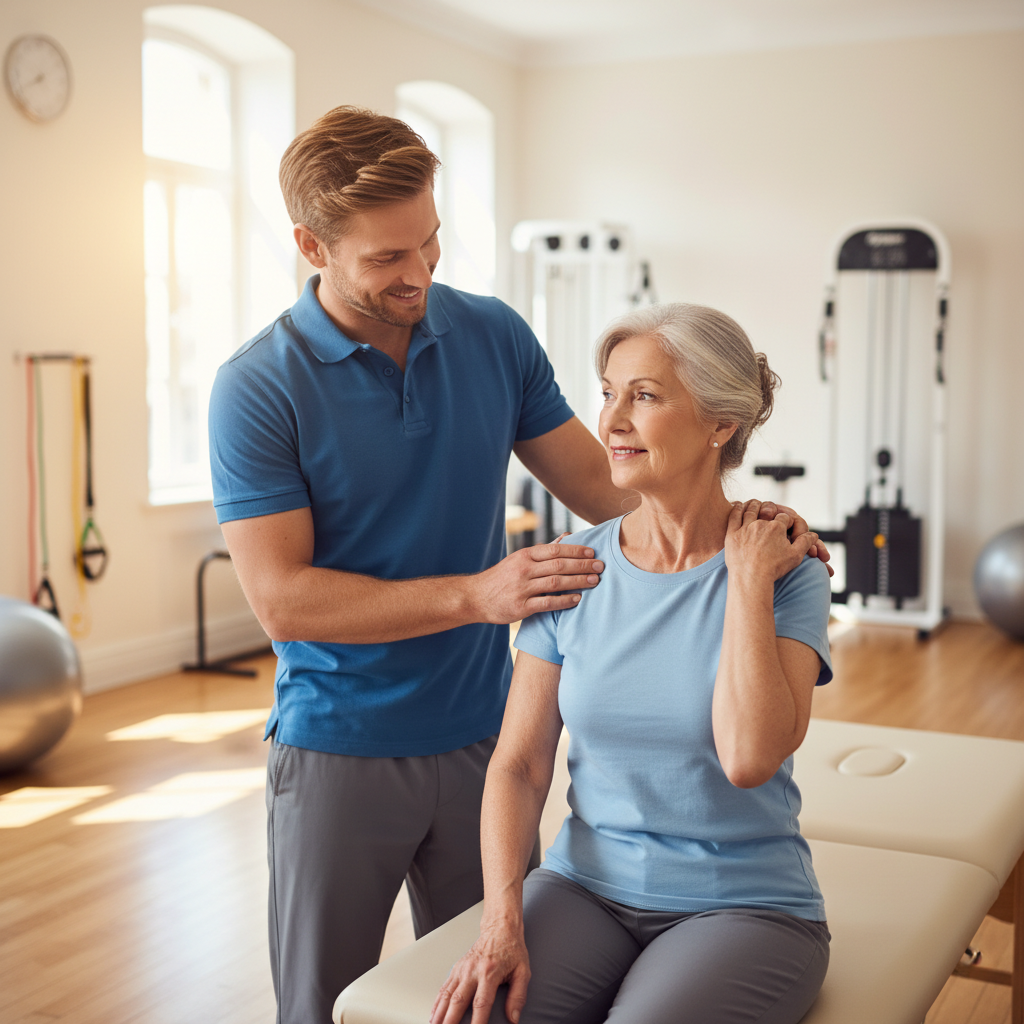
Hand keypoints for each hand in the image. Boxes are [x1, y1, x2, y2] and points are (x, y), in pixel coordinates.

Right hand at [431, 925, 530, 1023]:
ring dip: (440, 1014)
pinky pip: (444, 988)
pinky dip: (437, 1004)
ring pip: (447, 995)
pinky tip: (434, 1016)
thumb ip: (518, 996)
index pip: (481, 1003)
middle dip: (451, 1020)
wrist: (499, 928)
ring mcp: (462, 969)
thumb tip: (514, 1018)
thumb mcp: (523, 972)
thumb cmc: (512, 949)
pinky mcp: (456, 968)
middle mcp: (472, 971)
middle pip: (458, 1001)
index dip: (477, 1022)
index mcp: (490, 972)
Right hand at [468, 542, 603, 623]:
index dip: (576, 551)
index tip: (593, 553)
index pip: (556, 550)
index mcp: (525, 555)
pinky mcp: (521, 607)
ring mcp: (522, 588)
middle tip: (601, 567)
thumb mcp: (520, 559)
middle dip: (582, 566)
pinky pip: (547, 603)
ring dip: (578, 581)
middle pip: (559, 565)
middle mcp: (524, 569)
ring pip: (556, 582)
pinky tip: (577, 599)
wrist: (475, 597)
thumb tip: (567, 537)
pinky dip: (564, 600)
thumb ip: (544, 550)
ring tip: (595, 582)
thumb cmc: (502, 577)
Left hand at [725, 502, 819, 585]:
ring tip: (755, 503)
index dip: (787, 520)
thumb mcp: (795, 556)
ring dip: (754, 505)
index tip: (786, 523)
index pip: (784, 518)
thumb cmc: (774, 569)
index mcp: (777, 527)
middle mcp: (761, 524)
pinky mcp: (732, 533)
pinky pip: (734, 516)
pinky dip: (737, 508)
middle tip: (769, 510)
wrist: (751, 578)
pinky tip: (739, 506)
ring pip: (750, 510)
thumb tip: (813, 534)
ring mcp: (745, 528)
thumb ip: (805, 543)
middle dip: (771, 509)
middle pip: (767, 511)